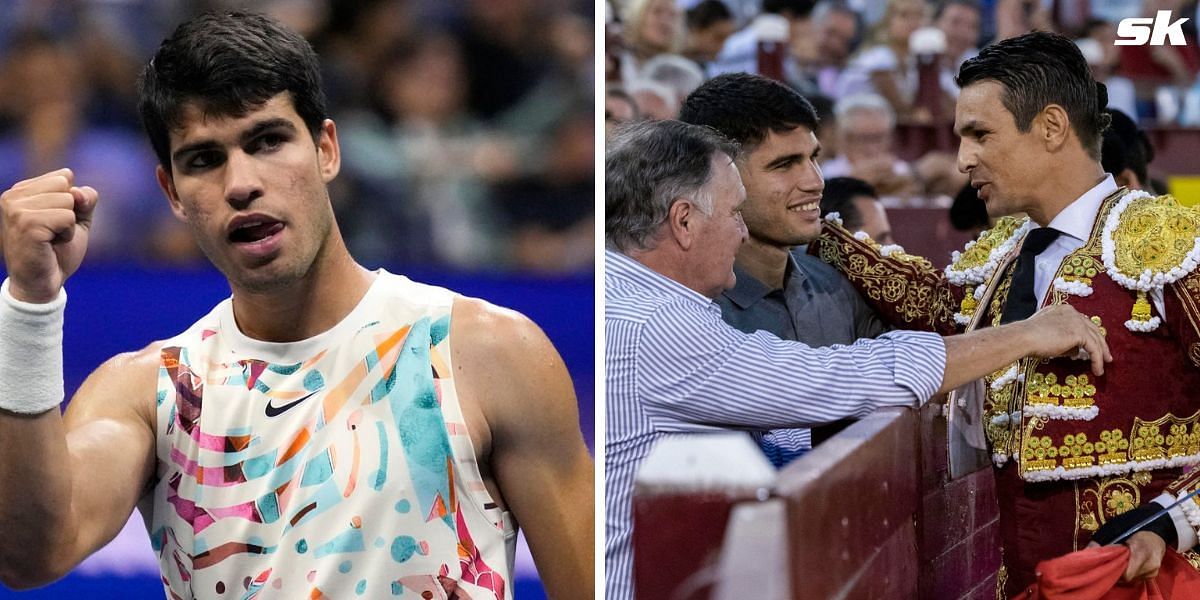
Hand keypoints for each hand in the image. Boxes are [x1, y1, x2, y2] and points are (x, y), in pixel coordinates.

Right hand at [0, 169, 96, 302]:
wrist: (43, 284)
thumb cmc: (57, 251)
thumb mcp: (77, 219)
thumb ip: (84, 198)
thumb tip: (78, 191)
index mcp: (20, 191)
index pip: (64, 176)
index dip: (72, 203)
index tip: (54, 222)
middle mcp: (12, 196)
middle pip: (66, 186)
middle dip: (70, 212)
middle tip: (53, 233)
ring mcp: (16, 209)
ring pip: (68, 200)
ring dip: (68, 225)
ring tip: (51, 239)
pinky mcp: (26, 224)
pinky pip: (67, 217)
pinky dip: (67, 233)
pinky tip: (51, 244)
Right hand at [1017, 305, 1112, 375]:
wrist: (1023, 337)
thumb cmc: (1028, 337)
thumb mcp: (1047, 334)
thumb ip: (1063, 338)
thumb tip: (1075, 351)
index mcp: (1064, 310)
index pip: (1082, 323)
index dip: (1089, 335)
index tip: (1092, 346)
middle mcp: (1073, 313)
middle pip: (1093, 329)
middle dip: (1101, 344)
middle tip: (1105, 356)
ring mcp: (1078, 322)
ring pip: (1096, 340)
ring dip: (1101, 355)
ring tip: (1102, 367)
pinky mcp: (1080, 333)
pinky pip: (1094, 349)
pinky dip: (1097, 361)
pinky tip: (1097, 370)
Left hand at [1087, 530, 1166, 581]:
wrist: (1155, 533)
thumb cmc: (1134, 530)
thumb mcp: (1118, 532)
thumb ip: (1102, 543)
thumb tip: (1086, 552)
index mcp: (1141, 552)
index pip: (1127, 574)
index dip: (1114, 570)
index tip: (1108, 563)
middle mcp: (1150, 564)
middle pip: (1128, 578)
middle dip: (1117, 571)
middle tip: (1111, 562)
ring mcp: (1153, 571)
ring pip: (1132, 580)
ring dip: (1123, 573)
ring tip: (1120, 561)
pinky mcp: (1153, 574)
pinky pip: (1137, 579)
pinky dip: (1130, 573)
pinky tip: (1127, 564)